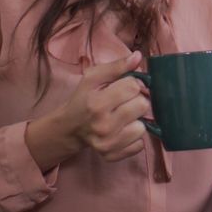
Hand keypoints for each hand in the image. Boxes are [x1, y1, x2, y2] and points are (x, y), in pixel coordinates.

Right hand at [26, 51, 150, 169]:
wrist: (69, 128)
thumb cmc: (83, 99)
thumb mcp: (93, 78)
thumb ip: (116, 66)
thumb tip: (138, 56)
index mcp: (96, 103)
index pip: (133, 87)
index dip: (131, 84)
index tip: (123, 87)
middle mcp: (102, 125)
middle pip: (142, 105)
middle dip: (136, 101)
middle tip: (124, 102)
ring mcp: (107, 143)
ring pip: (142, 127)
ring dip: (136, 120)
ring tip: (123, 117)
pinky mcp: (112, 155)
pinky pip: (139, 145)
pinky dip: (134, 138)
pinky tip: (122, 131)